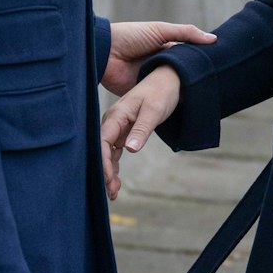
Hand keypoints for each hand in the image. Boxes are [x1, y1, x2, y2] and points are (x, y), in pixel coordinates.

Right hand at [98, 67, 181, 199]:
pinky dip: (114, 165)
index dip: (103, 160)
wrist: (171, 80)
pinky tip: (115, 180)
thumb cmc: (161, 92)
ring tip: (113, 192)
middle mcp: (113, 121)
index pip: (103, 141)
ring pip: (108, 152)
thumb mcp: (154, 111)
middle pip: (102, 149)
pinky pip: (115, 151)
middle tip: (111, 192)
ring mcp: (118, 127)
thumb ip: (141, 130)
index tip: (108, 178)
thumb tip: (129, 149)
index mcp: (117, 114)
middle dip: (104, 170)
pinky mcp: (124, 132)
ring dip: (109, 171)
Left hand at [103, 20, 214, 95]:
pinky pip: (153, 102)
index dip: (200, 66)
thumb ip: (185, 33)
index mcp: (165, 52)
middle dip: (192, 82)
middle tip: (212, 88)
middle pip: (181, 77)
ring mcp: (149, 82)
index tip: (219, 72)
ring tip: (200, 100)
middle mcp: (159, 67)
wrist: (104, 51)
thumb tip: (213, 39)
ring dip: (179, 94)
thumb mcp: (161, 30)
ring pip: (169, 91)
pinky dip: (163, 105)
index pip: (188, 61)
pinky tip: (179, 108)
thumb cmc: (130, 36)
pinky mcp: (139, 95)